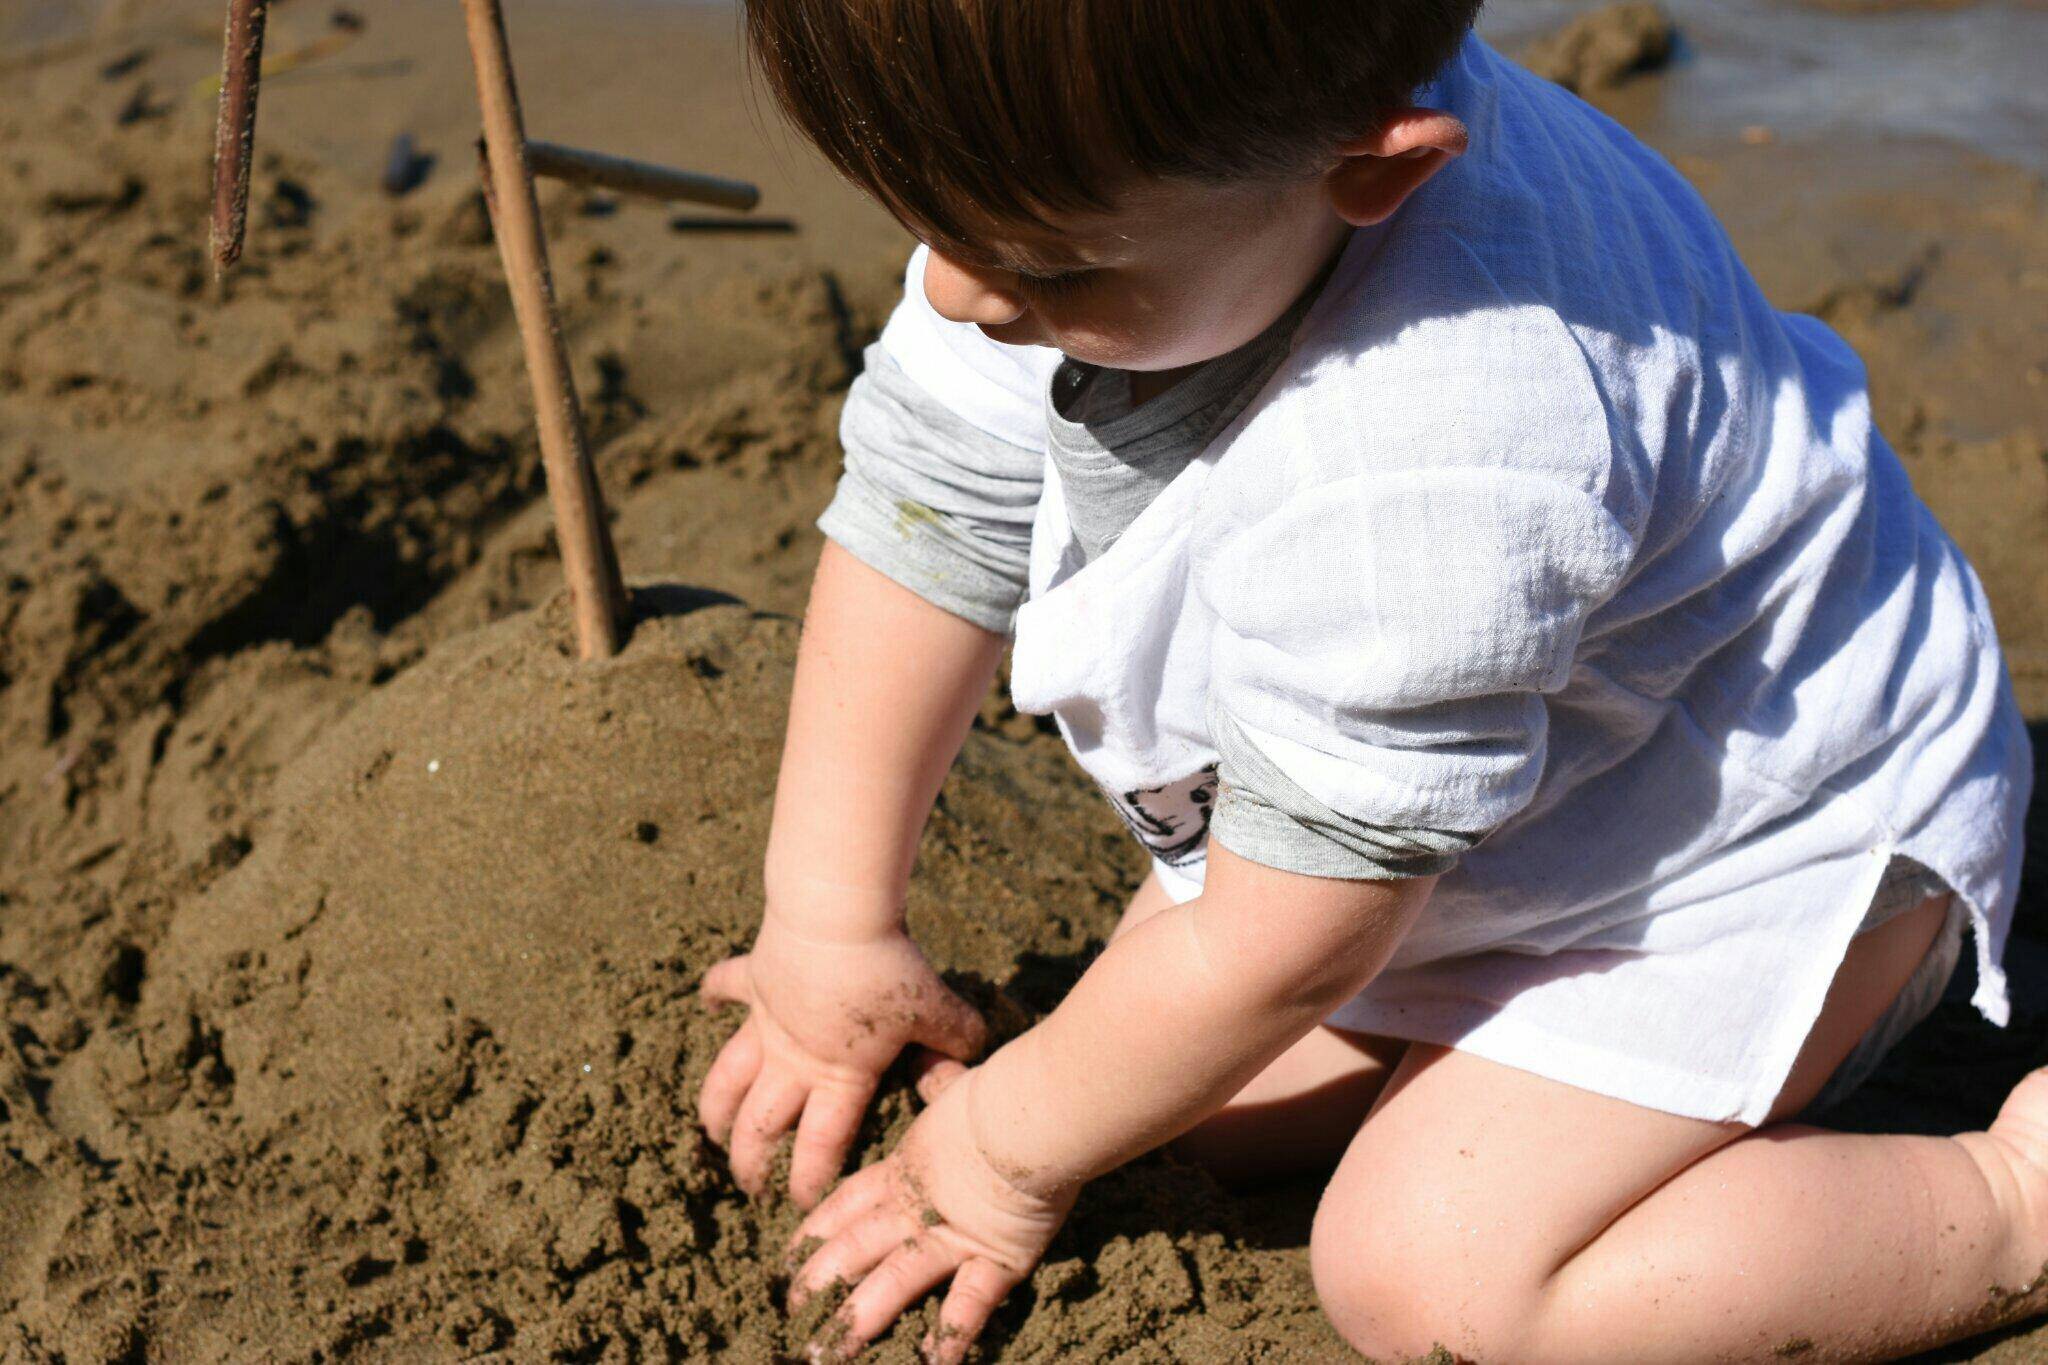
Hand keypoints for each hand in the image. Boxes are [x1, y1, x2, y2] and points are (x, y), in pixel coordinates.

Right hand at [698, 915, 984, 1206]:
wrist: (836, 916)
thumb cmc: (887, 969)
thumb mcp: (933, 1010)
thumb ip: (954, 1041)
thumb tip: (974, 1061)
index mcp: (840, 1075)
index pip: (821, 1144)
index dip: (809, 1179)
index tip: (800, 1205)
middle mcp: (794, 1059)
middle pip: (762, 1124)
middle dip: (750, 1163)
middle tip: (748, 1187)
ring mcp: (767, 1021)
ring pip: (729, 1076)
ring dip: (717, 1106)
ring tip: (710, 1129)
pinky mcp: (754, 979)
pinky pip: (726, 986)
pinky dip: (714, 992)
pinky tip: (705, 1002)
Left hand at [787, 1070, 1074, 1361]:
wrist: (1035, 1107)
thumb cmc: (1001, 1091)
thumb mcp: (958, 1084)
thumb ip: (941, 1080)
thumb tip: (932, 1056)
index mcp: (907, 1166)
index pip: (849, 1203)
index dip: (819, 1230)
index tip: (789, 1256)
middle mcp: (918, 1205)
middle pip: (856, 1247)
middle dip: (821, 1280)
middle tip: (791, 1311)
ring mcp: (951, 1234)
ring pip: (893, 1282)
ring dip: (858, 1318)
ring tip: (826, 1353)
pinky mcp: (992, 1257)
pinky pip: (969, 1306)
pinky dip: (951, 1336)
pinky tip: (931, 1362)